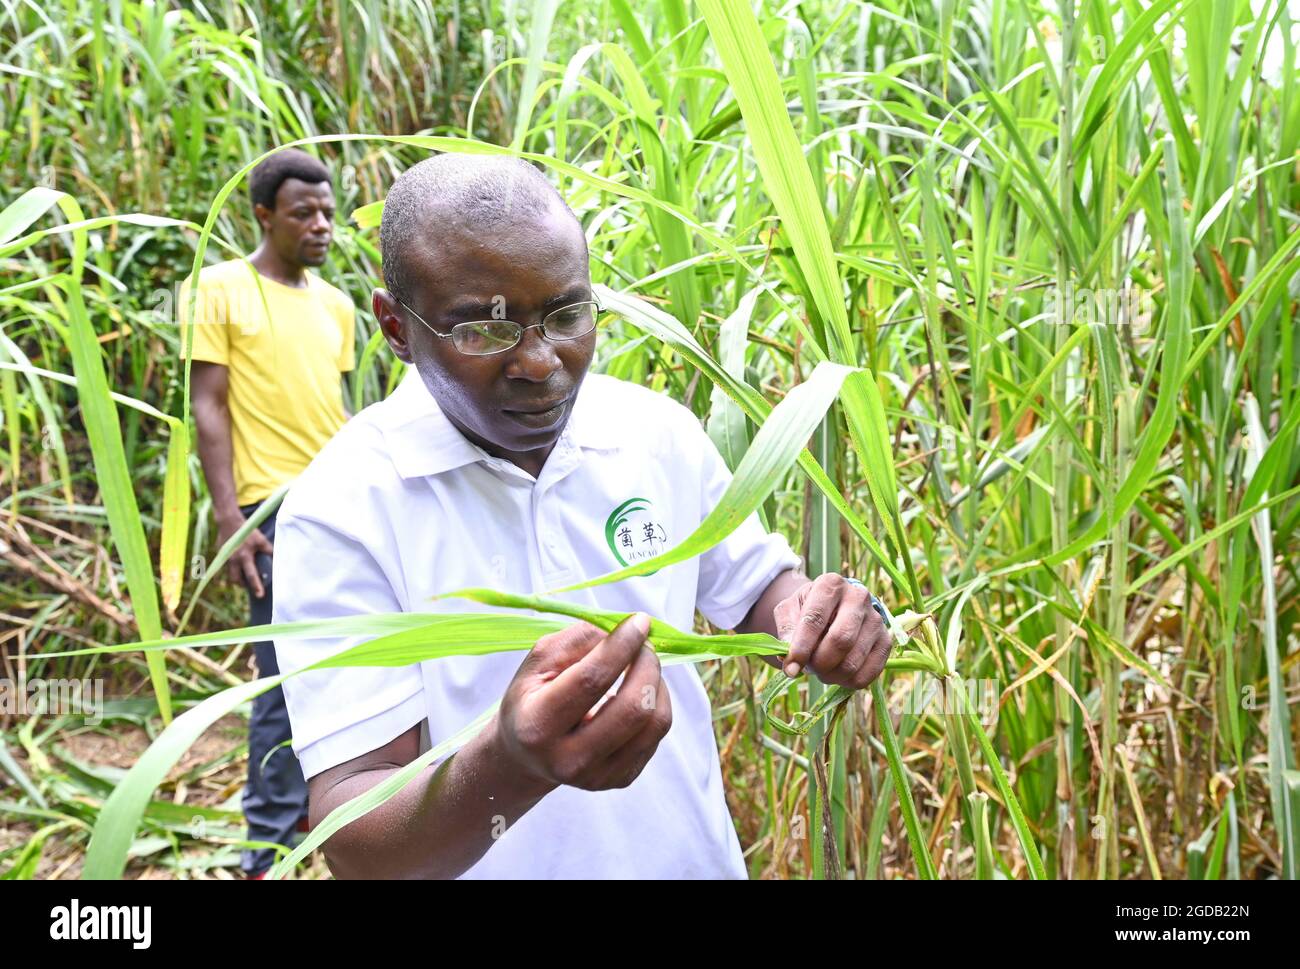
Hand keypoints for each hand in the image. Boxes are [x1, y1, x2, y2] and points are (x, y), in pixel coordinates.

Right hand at [216, 510, 273, 598]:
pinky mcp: (220, 556)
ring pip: (229, 576)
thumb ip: (269, 550)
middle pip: (236, 580)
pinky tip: (235, 570)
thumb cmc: (247, 532)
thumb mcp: (261, 540)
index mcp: (244, 557)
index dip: (256, 586)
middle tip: (250, 586)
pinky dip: (230, 571)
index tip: (260, 595)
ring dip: (237, 579)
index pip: (251, 575)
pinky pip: (224, 569)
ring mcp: (225, 559)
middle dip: (243, 585)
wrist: (229, 522)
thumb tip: (279, 559)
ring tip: (244, 578)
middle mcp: (233, 560)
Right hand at [494, 613, 672, 791]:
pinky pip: (657, 735)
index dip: (622, 646)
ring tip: (642, 665)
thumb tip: (626, 630)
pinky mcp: (620, 780)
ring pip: (654, 723)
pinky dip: (656, 703)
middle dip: (648, 664)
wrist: (525, 755)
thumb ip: (578, 640)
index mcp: (538, 726)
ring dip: (657, 683)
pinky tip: (637, 692)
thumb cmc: (532, 699)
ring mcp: (597, 777)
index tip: (640, 621)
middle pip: (632, 708)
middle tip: (644, 644)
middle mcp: (568, 760)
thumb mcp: (538, 662)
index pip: (591, 680)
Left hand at [774, 573, 890, 689]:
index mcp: (831, 584)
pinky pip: (867, 675)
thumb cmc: (808, 609)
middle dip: (819, 663)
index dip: (801, 647)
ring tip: (821, 670)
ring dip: (831, 675)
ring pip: (853, 661)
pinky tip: (837, 674)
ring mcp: (876, 620)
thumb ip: (786, 630)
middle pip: (840, 640)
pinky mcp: (886, 641)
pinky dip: (847, 683)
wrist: (835, 608)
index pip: (815, 619)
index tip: (791, 668)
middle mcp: (858, 597)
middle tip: (808, 668)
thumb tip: (788, 658)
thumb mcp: (790, 610)